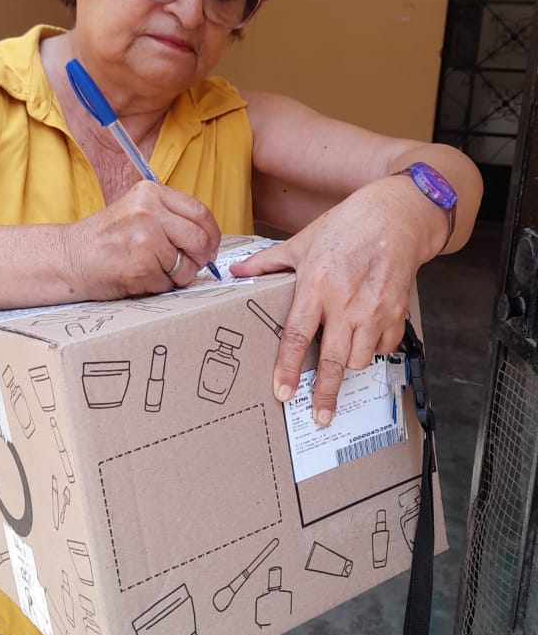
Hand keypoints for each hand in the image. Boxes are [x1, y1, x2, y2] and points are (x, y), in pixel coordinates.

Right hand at [65, 181, 220, 298]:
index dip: (211, 234)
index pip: (200, 212)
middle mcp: (148, 211)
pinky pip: (169, 283)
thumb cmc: (105, 239)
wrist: (69, 258)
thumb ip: (169, 217)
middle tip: (190, 265)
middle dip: (200, 258)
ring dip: (178, 276)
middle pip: (200, 239)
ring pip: (186, 265)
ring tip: (155, 271)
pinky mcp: (140, 266)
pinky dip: (159, 286)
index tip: (209, 247)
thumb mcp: (137, 211)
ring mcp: (144, 238)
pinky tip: (140, 277)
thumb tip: (208, 240)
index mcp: (150, 193)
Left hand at [231, 181, 428, 423]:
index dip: (288, 368)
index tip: (283, 393)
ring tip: (339, 359)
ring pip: (359, 359)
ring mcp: (374, 310)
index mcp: (317, 285)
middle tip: (319, 417)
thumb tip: (237, 272)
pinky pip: (383, 348)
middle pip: (333, 360)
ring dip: (347, 366)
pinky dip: (373, 350)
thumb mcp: (302, 241)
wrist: (396, 217)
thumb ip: (268, 262)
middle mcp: (346, 302)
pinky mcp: (397, 313)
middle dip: (325, 393)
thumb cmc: (346, 227)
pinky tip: (364, 338)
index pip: (297, 335)